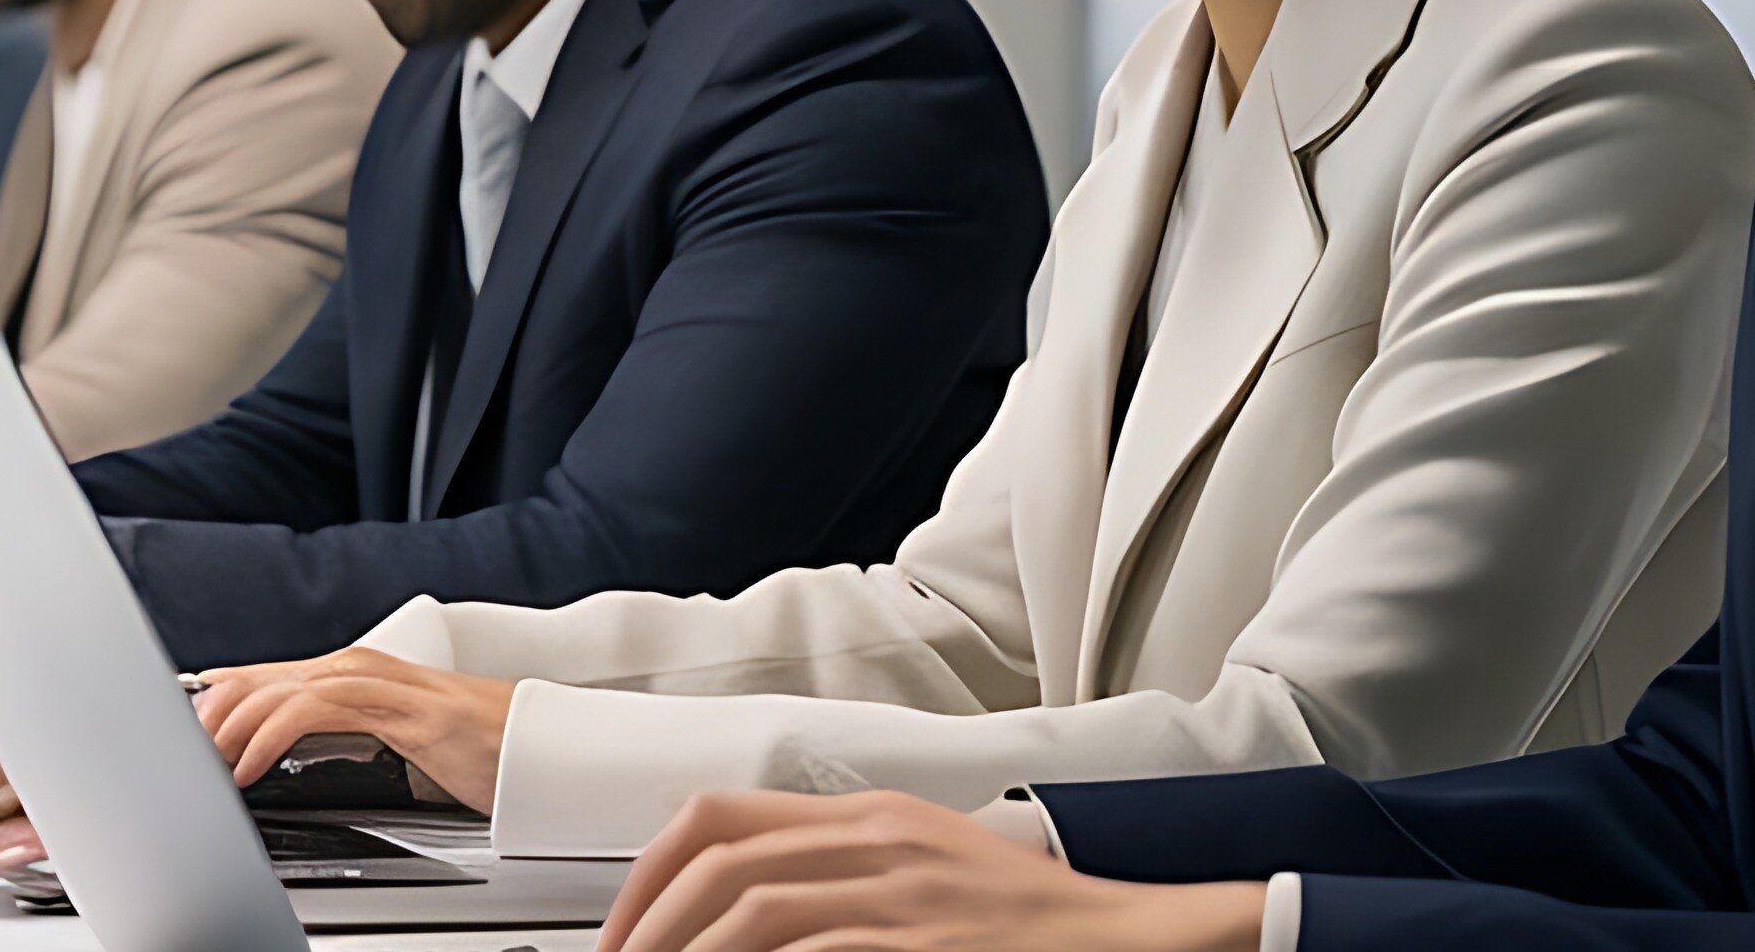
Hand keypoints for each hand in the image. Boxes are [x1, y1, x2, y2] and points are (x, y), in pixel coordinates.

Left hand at [188, 647, 514, 812]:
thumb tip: (294, 763)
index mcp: (352, 676)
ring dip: (228, 729)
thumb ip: (346, 743)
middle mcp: (356, 669)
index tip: (176, 738)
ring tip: (203, 765)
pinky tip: (249, 765)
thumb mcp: (392, 746)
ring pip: (274, 689)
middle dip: (205, 718)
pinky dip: (268, 738)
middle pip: (254, 679)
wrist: (540, 747)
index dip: (210, 705)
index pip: (259, 679)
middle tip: (178, 759)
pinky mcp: (394, 709)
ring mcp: (375, 684)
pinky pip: (312, 711)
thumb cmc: (477, 749)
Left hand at [597, 790, 1265, 951]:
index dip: (647, 874)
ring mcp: (905, 896)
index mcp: (869, 819)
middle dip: (648, 924)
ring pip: (755, 910)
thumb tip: (745, 908)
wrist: (1133, 936)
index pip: (717, 816)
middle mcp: (880, 844)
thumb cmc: (1034, 922)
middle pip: (720, 863)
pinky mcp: (927, 944)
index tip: (622, 928)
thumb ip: (842, 873)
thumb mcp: (927, 868)